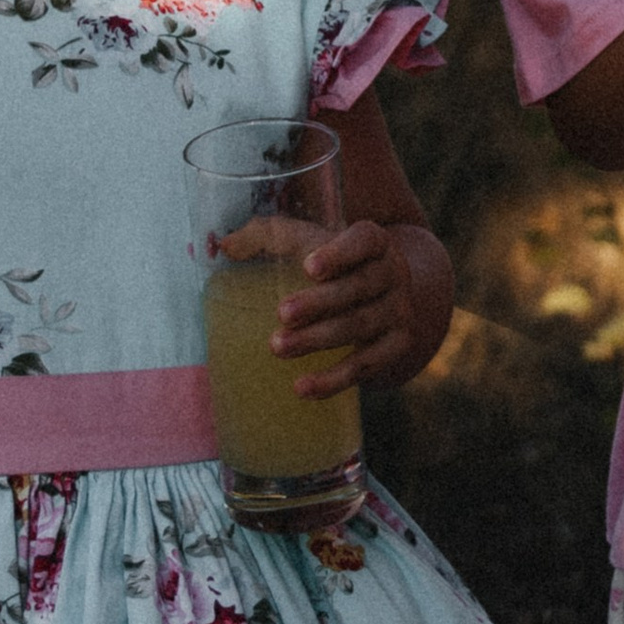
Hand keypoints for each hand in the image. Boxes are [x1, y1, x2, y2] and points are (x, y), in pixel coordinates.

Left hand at [273, 219, 420, 395]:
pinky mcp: (397, 346)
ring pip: (359, 327)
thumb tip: (225, 246)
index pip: (365, 240)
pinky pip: (366, 366)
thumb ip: (268, 236)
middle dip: (320, 303)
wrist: (384, 296)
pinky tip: (303, 388)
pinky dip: (334, 379)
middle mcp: (393, 274)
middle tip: (282, 313)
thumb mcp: (309, 241)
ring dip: (318, 339)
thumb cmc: (334, 264)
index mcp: (373, 242)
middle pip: (358, 287)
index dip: (340, 254)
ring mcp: (399, 312)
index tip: (309, 267)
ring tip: (277, 348)